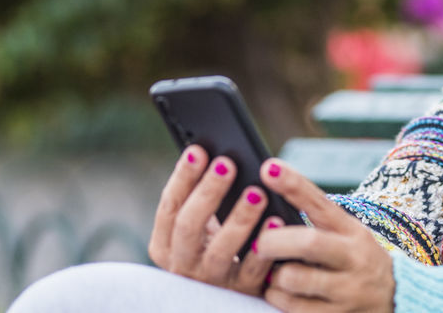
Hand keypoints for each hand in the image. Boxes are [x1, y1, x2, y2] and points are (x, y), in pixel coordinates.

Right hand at [148, 144, 283, 295]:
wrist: (234, 292)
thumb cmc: (217, 244)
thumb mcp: (201, 225)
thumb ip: (198, 197)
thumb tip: (205, 149)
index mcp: (166, 245)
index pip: (169, 208)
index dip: (182, 178)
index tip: (197, 150)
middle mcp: (183, 265)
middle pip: (188, 227)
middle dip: (207, 192)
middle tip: (227, 163)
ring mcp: (211, 281)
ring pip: (220, 251)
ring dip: (238, 218)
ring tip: (257, 192)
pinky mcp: (241, 292)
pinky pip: (253, 270)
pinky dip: (263, 245)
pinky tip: (276, 221)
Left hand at [255, 157, 395, 312]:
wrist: (395, 300)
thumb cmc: (355, 260)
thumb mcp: (346, 234)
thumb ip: (316, 220)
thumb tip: (273, 187)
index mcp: (352, 231)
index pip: (320, 203)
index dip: (293, 185)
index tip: (268, 168)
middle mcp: (353, 258)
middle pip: (308, 242)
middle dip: (275, 240)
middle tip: (259, 242)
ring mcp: (347, 291)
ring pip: (295, 279)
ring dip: (274, 275)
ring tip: (271, 272)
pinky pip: (294, 309)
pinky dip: (278, 298)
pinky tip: (279, 292)